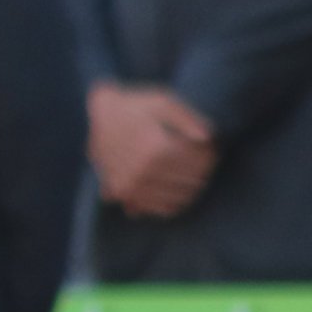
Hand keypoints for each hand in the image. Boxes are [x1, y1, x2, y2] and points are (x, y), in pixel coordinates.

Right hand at [86, 83, 216, 219]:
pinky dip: (175, 202)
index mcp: (156, 149)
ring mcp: (131, 185)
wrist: (100, 114)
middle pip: (191, 181)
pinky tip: (175, 188)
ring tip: (190, 172)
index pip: (200, 163)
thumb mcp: (164, 102)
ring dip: (191, 187)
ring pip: (179, 198)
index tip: (211, 147)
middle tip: (203, 159)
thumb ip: (188, 119)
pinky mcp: (123, 193)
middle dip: (203, 170)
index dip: (211, 154)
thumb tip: (207, 138)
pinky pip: (160, 209)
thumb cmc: (136, 106)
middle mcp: (143, 171)